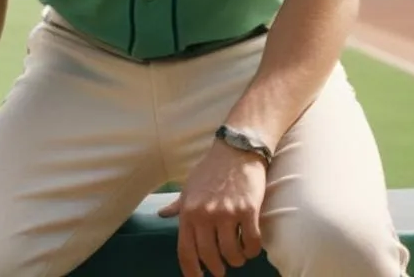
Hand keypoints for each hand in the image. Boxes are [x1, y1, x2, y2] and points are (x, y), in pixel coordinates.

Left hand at [158, 140, 267, 276]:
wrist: (237, 149)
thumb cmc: (212, 169)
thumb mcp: (189, 186)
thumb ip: (178, 205)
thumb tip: (162, 215)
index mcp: (188, 212)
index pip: (186, 252)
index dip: (191, 272)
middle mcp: (205, 215)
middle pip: (209, 256)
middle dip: (217, 269)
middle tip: (221, 270)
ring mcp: (227, 213)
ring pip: (231, 253)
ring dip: (236, 260)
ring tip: (238, 258)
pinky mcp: (248, 210)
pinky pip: (250, 242)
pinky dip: (251, 250)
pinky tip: (250, 248)